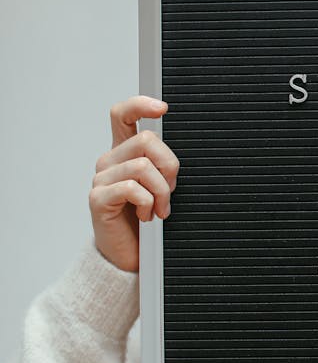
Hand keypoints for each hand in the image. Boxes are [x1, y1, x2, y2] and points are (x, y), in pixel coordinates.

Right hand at [88, 96, 179, 272]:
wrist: (128, 257)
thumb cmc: (145, 222)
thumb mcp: (159, 188)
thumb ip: (161, 166)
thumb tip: (174, 156)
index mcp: (123, 153)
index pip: (122, 115)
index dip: (140, 105)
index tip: (163, 108)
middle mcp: (109, 161)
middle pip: (147, 140)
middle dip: (170, 167)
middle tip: (170, 192)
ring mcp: (101, 179)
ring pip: (144, 166)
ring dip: (161, 192)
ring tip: (160, 210)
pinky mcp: (98, 199)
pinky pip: (133, 188)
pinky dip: (147, 203)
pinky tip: (145, 216)